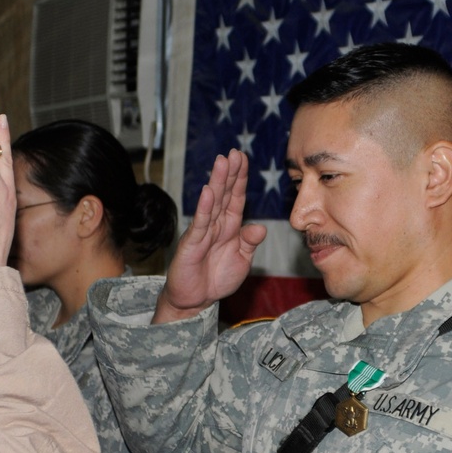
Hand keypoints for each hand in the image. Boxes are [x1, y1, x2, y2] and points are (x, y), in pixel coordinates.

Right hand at [153, 149, 266, 323]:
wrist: (196, 300)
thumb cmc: (217, 278)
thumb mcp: (242, 260)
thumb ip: (249, 242)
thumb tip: (260, 227)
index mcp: (229, 226)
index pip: (236, 197)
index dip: (240, 179)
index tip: (243, 158)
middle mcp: (216, 224)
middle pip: (224, 194)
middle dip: (229, 173)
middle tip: (234, 152)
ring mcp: (202, 232)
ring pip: (211, 203)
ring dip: (217, 182)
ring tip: (221, 162)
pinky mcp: (191, 244)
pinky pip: (199, 224)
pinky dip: (204, 208)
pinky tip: (208, 192)